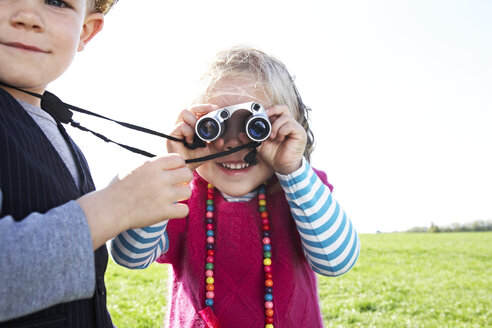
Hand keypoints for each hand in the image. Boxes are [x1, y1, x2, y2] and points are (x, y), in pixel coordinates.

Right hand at [77, 154, 192, 248]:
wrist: (109, 209)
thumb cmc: (118, 188)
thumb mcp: (133, 168)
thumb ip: (152, 165)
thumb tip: (168, 163)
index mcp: (152, 165)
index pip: (178, 159)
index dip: (178, 166)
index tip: (173, 173)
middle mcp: (159, 178)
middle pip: (187, 174)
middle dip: (183, 179)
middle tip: (176, 185)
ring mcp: (162, 195)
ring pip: (187, 192)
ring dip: (181, 196)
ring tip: (173, 198)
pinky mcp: (163, 212)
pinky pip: (184, 210)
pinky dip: (179, 211)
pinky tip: (172, 210)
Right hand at [166, 104, 218, 170]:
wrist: (184, 170)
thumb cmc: (194, 159)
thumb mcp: (209, 151)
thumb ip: (216, 145)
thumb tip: (222, 141)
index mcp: (191, 127)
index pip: (196, 111)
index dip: (205, 107)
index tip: (216, 108)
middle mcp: (183, 126)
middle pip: (190, 108)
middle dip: (202, 107)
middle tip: (212, 110)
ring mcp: (176, 129)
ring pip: (184, 113)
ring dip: (194, 121)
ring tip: (197, 133)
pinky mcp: (171, 135)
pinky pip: (181, 126)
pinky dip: (188, 132)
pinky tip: (190, 141)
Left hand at [258, 104, 306, 174]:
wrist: (282, 166)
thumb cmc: (274, 155)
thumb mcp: (260, 145)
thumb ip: (251, 138)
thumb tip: (241, 134)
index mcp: (279, 124)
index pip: (276, 110)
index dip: (268, 109)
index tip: (258, 114)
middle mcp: (288, 123)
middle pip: (282, 108)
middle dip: (272, 110)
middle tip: (265, 117)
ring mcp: (295, 127)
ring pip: (285, 117)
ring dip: (275, 126)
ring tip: (272, 136)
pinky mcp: (300, 133)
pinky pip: (290, 125)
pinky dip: (282, 131)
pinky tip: (280, 139)